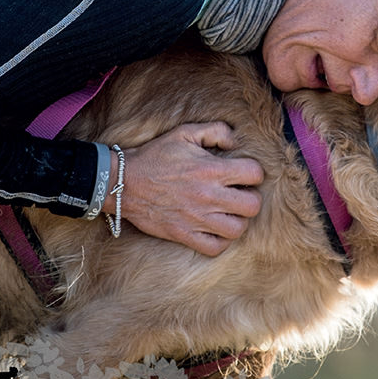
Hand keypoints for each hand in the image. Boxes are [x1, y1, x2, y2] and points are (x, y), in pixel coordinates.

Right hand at [103, 122, 262, 254]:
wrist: (123, 182)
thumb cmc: (155, 155)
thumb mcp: (185, 133)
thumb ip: (216, 131)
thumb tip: (236, 142)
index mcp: (211, 170)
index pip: (254, 174)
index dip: (254, 172)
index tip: (244, 172)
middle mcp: (208, 196)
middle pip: (253, 205)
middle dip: (251, 197)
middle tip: (240, 193)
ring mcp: (197, 219)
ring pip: (238, 229)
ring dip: (238, 220)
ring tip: (230, 212)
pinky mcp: (184, 235)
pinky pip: (215, 247)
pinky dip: (221, 241)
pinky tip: (217, 228)